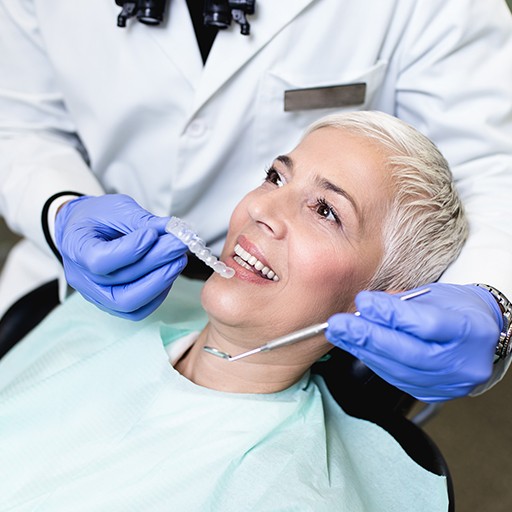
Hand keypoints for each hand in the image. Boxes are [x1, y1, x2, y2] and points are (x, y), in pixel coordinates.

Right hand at [55, 194, 187, 319]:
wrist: (84, 229)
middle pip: (120, 283)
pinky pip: (137, 310)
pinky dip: (158, 293)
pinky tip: (169, 273)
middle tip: (179, 244)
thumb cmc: (96, 216)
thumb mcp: (115, 207)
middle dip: (157, 263)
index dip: (130, 250)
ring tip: (178, 259)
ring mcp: (96, 295)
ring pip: (130, 303)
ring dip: (161, 281)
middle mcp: (82, 278)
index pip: (100, 260)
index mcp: (75, 248)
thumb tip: (171, 229)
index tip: (153, 233)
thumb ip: (141, 220)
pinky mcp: (112, 303)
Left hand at [324, 283, 501, 401]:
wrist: (480, 336)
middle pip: (409, 353)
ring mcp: (448, 384)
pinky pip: (395, 378)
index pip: (427, 325)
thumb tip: (366, 306)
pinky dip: (372, 361)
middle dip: (368, 337)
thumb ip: (403, 303)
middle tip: (339, 324)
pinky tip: (356, 347)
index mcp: (471, 331)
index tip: (364, 301)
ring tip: (340, 334)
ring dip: (362, 350)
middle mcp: (463, 364)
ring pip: (397, 370)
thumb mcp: (437, 295)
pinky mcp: (432, 393)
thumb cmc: (458, 310)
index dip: (392, 314)